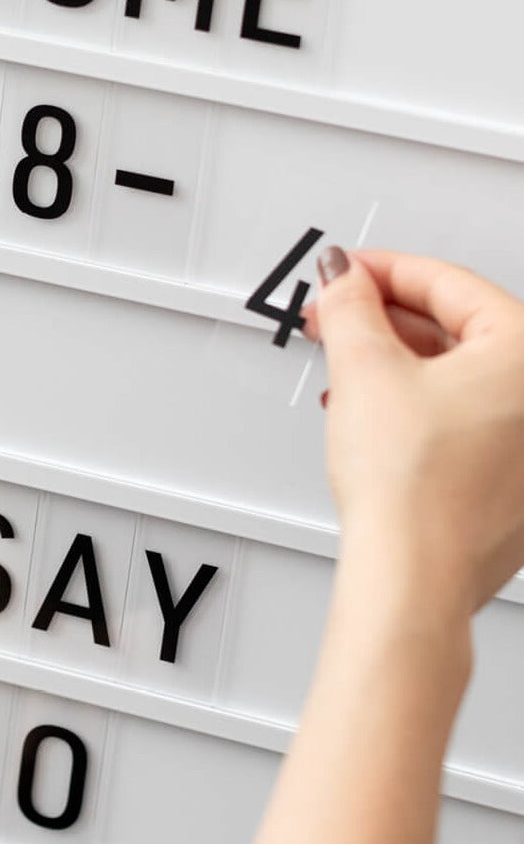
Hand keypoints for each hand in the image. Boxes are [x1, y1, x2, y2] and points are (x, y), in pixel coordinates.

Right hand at [304, 248, 523, 624]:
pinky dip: (417, 402)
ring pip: (458, 373)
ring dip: (393, 361)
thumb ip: (350, 305)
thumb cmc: (413, 487)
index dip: (380, 270)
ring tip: (344, 364)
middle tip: (336, 315)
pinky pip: (465, 414)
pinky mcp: (513, 479)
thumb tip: (343, 276)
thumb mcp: (364, 369)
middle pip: (456, 327)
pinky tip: (373, 409)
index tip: (345, 271)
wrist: (415, 574)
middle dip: (383, 319)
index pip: (447, 282)